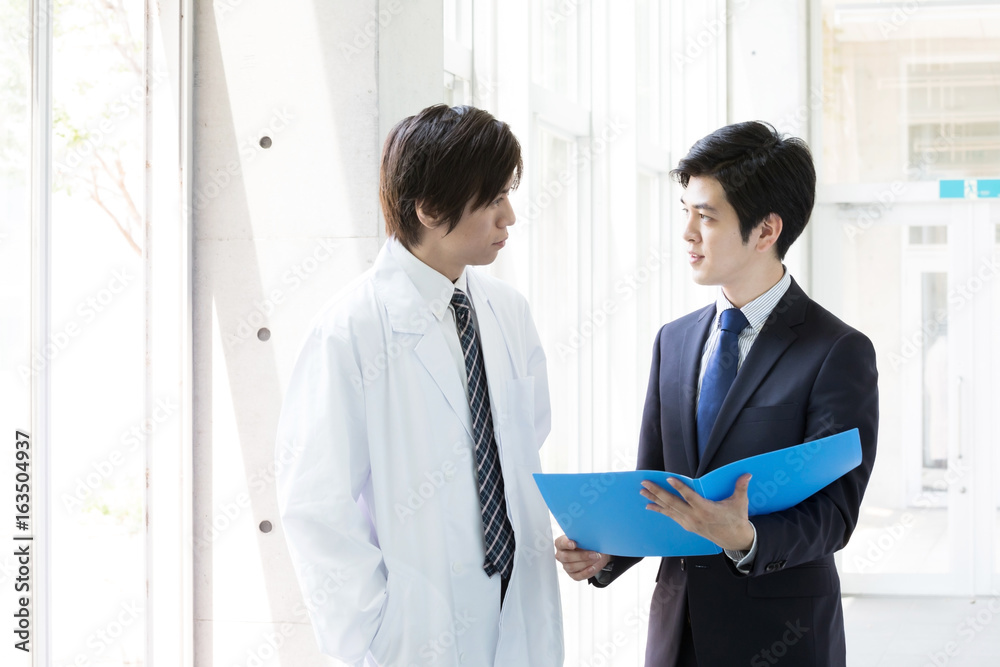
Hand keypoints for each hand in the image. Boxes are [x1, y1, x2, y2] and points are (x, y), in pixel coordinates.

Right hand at [553, 534, 610, 580]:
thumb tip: (588, 537)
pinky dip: (586, 572)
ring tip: (596, 558)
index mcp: (561, 543)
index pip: (560, 543)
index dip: (566, 544)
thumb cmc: (587, 543)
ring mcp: (566, 565)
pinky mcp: (572, 574)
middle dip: (581, 556)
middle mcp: (561, 555)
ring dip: (586, 563)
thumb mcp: (586, 538)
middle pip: (566, 557)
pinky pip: (577, 576)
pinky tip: (592, 568)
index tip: (574, 544)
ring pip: (572, 567)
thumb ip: (583, 537)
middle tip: (594, 553)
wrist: (595, 552)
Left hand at [640, 474, 754, 551]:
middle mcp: (694, 516)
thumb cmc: (736, 519)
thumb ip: (740, 487)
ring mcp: (689, 522)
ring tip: (642, 492)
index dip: (679, 487)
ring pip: (668, 509)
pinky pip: (670, 516)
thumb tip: (747, 474)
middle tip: (645, 483)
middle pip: (672, 502)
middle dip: (657, 492)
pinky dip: (660, 510)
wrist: (735, 540)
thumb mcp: (740, 503)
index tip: (669, 478)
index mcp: (706, 509)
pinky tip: (650, 505)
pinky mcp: (687, 525)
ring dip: (654, 499)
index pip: (690, 496)